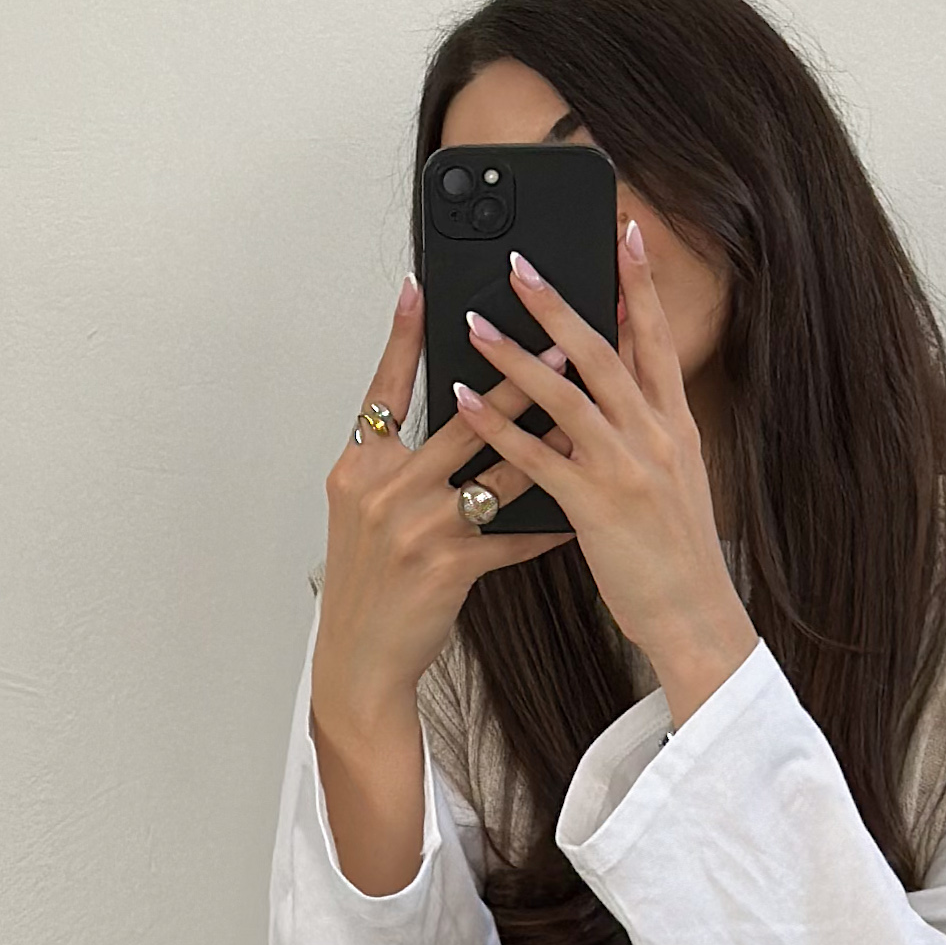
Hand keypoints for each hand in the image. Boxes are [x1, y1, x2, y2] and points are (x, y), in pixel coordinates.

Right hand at [311, 273, 579, 735]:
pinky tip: (581, 509)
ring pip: (496, 470)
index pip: (383, 387)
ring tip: (586, 412)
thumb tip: (442, 420)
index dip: (403, 337)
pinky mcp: (448, 566)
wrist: (358, 658)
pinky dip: (547, 523)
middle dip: (512, 378)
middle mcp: (384, 488)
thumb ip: (395, 465)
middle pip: (459, 419)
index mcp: (359, 467)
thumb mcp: (363, 513)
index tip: (422, 286)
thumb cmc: (368, 585)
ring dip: (547, 441)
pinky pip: (511, 536)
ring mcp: (416, 526)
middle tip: (555, 340)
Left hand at [450, 222, 758, 722]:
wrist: (698, 618)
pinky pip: (536, 455)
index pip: (658, 342)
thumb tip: (619, 399)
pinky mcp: (594, 505)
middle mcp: (653, 438)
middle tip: (521, 262)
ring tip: (473, 322)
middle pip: (604, 352)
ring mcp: (624, 469)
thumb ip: (648, 436)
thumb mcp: (679, 484)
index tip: (625, 236)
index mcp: (675, 429)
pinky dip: (497, 424)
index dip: (641, 286)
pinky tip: (463, 399)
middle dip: (560, 302)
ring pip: (565, 394)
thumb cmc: (682, 561)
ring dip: (515, 353)